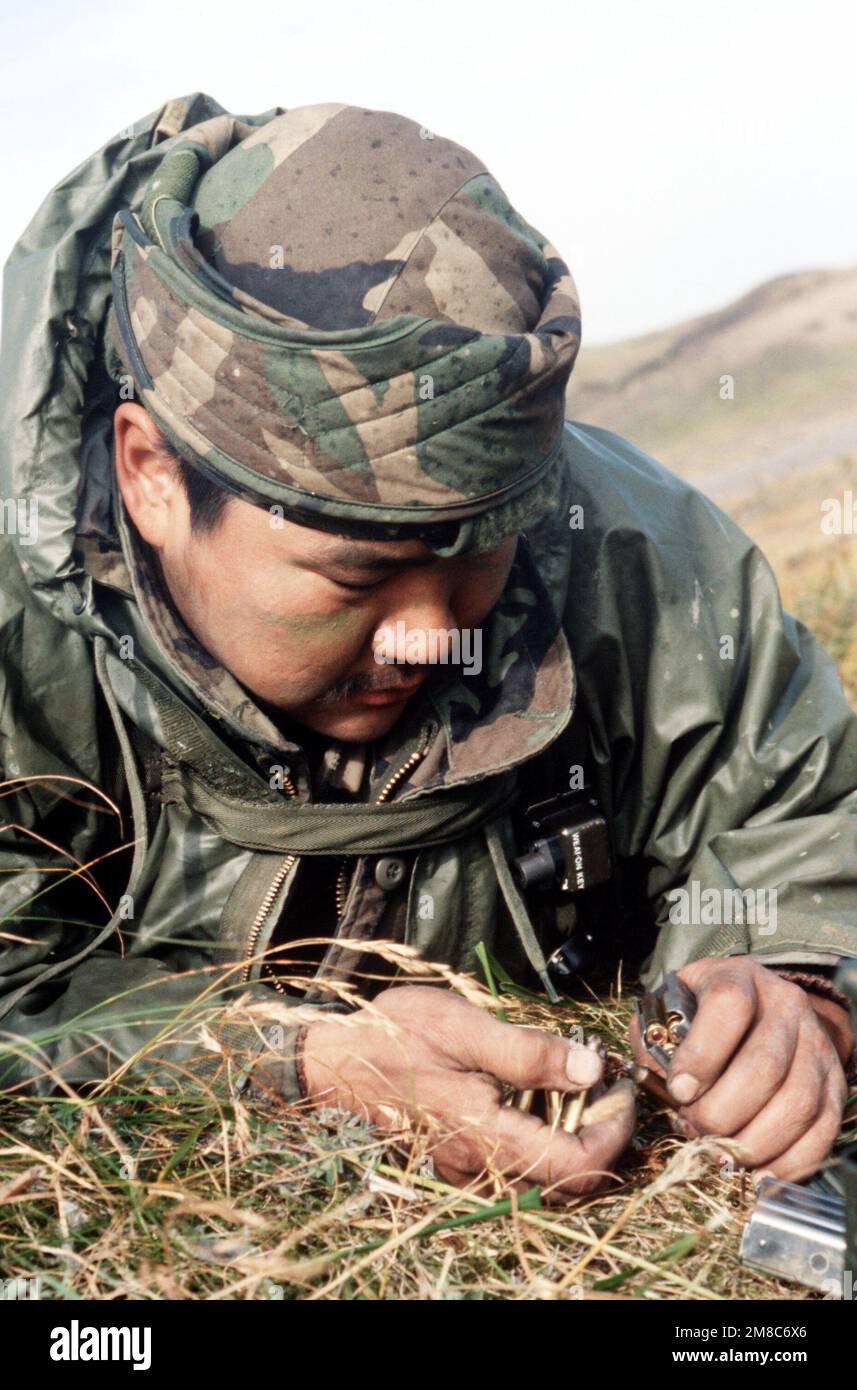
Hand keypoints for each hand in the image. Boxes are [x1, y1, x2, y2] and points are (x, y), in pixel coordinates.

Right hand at [301, 985, 635, 1202]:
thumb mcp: (464, 1027)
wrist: (332, 1060)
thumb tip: (591, 1068)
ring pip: (543, 1176)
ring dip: (573, 1135)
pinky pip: (516, 1166)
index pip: (575, 1166)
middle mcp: (479, 1167)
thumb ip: (529, 1051)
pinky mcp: (457, 1160)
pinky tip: (538, 1094)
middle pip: (566, 1180)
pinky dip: (542, 1136)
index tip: (623, 1089)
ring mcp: (466, 1170)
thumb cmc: (395, 1034)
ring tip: (577, 1082)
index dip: (613, 1134)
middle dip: (600, 1134)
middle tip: (608, 1083)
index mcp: (485, 1135)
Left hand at [630, 957, 850, 1179]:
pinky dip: (791, 1161)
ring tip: (721, 1154)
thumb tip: (661, 1089)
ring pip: (797, 1101)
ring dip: (754, 1141)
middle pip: (765, 1065)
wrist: (753, 1009)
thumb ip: (656, 1044)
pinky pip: (823, 1128)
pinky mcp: (834, 1082)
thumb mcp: (669, 1011)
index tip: (678, 1090)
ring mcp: (816, 1043)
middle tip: (694, 1129)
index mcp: (738, 977)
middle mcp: (786, 1004)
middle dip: (723, 1111)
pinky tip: (758, 1174)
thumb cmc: (697, 1015)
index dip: (702, 1054)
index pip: (729, 1005)